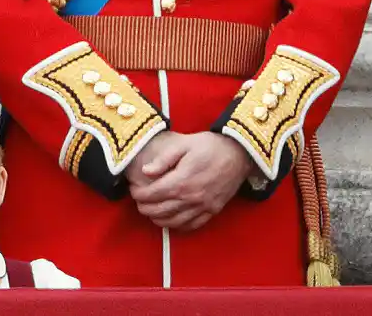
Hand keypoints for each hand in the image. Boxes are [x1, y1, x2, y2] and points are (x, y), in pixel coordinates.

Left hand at [129, 132, 253, 230]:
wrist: (238, 154)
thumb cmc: (209, 146)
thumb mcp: (183, 144)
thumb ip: (163, 159)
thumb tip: (145, 171)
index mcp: (182, 180)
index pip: (154, 194)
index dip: (140, 195)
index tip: (133, 190)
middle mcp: (192, 198)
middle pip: (161, 211)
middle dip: (145, 208)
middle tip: (138, 202)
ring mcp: (204, 206)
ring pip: (175, 222)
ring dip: (158, 219)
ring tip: (150, 212)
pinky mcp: (213, 210)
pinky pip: (192, 225)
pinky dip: (178, 226)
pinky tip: (170, 220)